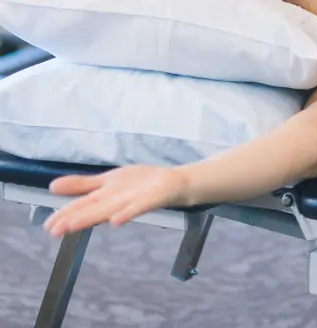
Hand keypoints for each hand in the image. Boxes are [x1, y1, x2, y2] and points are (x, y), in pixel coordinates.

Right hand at [44, 165, 191, 235]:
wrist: (173, 184)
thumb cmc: (138, 185)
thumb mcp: (107, 180)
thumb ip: (81, 185)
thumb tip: (52, 186)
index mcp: (105, 194)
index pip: (81, 204)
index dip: (65, 214)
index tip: (47, 227)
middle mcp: (116, 200)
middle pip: (92, 209)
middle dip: (74, 219)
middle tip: (54, 231)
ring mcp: (132, 200)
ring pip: (109, 209)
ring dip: (92, 218)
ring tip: (72, 227)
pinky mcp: (150, 199)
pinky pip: (138, 207)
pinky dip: (127, 213)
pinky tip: (116, 221)